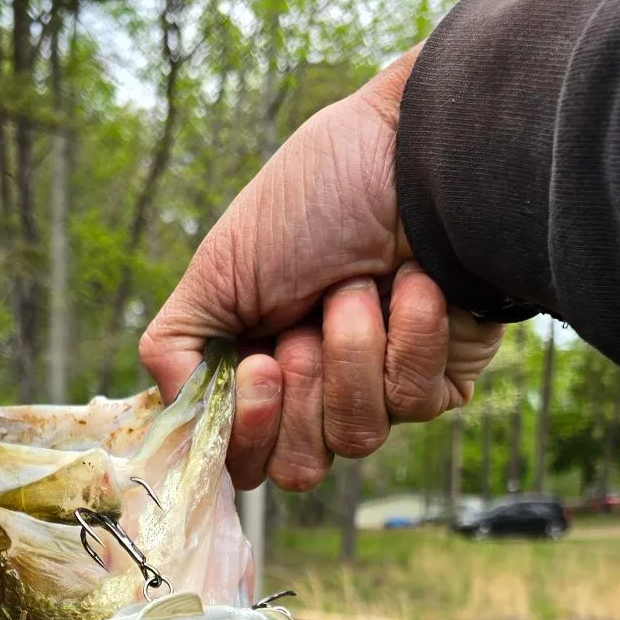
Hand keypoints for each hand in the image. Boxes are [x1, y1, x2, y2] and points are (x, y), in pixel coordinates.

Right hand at [139, 47, 504, 491]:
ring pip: (356, 437)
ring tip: (357, 285)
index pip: (245, 460)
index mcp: (262, 370)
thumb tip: (179, 417)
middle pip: (298, 467)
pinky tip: (414, 282)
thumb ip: (176, 348)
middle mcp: (320, 390)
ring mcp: (382, 390)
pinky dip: (408, 335)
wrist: (413, 152)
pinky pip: (415, 402)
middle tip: (306, 319)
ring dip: (350, 352)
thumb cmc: (318, 194)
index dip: (248, 433)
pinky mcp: (443, 380)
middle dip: (301, 387)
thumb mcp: (221, 267)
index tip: (259, 368)